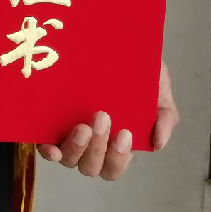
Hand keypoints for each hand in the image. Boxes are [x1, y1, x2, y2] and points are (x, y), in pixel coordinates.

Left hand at [38, 62, 177, 180]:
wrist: (115, 44)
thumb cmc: (137, 74)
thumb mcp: (158, 92)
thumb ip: (165, 117)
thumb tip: (158, 144)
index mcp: (114, 143)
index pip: (114, 166)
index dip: (118, 158)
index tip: (124, 134)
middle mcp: (90, 145)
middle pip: (91, 167)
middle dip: (98, 148)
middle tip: (103, 118)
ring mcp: (68, 136)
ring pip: (69, 159)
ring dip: (77, 147)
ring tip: (83, 126)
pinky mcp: (48, 125)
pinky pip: (45, 147)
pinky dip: (48, 151)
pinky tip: (52, 147)